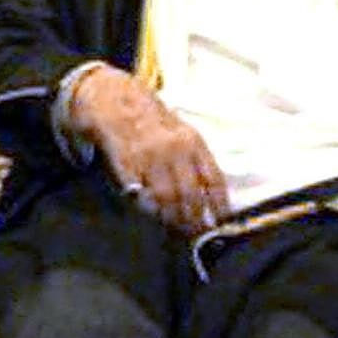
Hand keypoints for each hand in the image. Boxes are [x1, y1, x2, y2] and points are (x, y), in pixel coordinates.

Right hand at [69, 66, 229, 234]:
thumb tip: (213, 196)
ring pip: (166, 199)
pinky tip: (156, 216)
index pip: (213, 179)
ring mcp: (149, 157)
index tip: (221, 222)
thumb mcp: (183, 133)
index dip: (219, 204)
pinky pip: (140, 194)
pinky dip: (149, 208)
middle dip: (196, 220)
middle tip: (198, 236)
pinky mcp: (127, 165)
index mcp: (193, 141)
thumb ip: (197, 161)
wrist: (116, 102)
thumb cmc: (154, 121)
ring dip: (174, 220)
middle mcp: (174, 150)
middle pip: (190, 195)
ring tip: (179, 231)